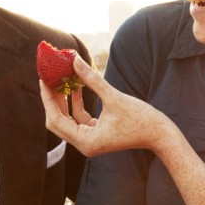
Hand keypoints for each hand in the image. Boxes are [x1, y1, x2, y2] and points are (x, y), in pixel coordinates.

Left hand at [39, 56, 172, 156]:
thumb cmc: (141, 119)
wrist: (160, 134)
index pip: (56, 119)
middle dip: (53, 99)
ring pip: (67, 119)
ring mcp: (90, 140)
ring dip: (64, 99)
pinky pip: (79, 118)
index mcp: (86, 141)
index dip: (48, 98)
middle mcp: (85, 144)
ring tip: (62, 78)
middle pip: (58, 121)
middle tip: (49, 77)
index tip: (43, 79)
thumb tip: (74, 60)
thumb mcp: (114, 97)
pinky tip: (76, 86)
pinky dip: (76, 103)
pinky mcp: (97, 134)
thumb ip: (92, 79)